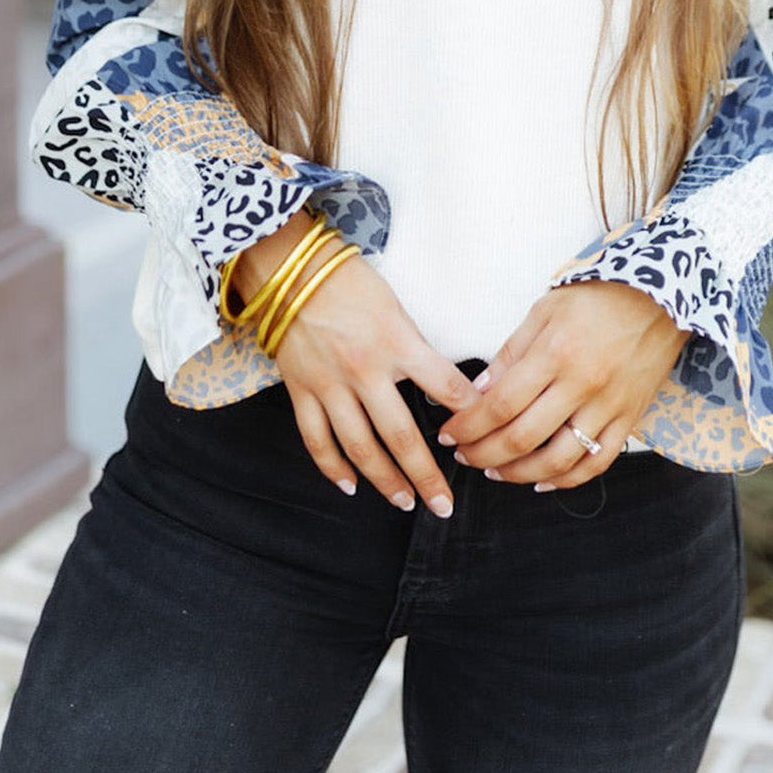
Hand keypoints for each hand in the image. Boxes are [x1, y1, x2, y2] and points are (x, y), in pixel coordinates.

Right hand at [235, 214, 478, 517]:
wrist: (290, 268)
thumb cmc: (349, 281)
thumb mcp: (396, 307)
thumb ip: (416, 347)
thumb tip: (446, 383)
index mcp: (397, 343)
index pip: (445, 387)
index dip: (469, 414)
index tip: (482, 434)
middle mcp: (365, 370)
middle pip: (402, 436)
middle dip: (426, 476)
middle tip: (444, 504)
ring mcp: (330, 384)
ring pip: (360, 447)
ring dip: (385, 481)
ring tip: (405, 502)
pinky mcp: (301, 389)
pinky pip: (317, 438)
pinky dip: (332, 466)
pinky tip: (349, 485)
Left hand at [436, 281, 690, 488]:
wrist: (663, 296)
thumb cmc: (598, 297)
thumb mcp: (546, 310)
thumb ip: (512, 351)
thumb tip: (480, 390)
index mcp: (556, 353)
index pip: (502, 403)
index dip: (470, 425)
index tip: (449, 433)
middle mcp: (583, 384)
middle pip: (524, 437)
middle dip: (484, 453)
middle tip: (464, 456)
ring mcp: (609, 406)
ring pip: (559, 459)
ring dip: (519, 473)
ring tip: (494, 471)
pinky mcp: (630, 418)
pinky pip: (598, 462)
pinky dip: (567, 479)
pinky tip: (542, 480)